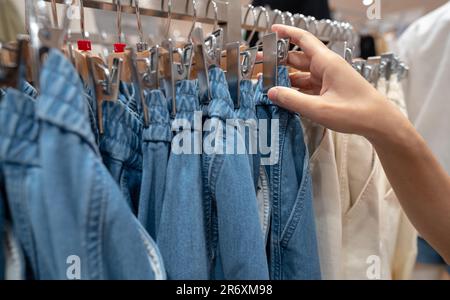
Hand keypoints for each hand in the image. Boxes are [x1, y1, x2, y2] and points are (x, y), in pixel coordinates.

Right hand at [267, 24, 407, 142]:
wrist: (379, 123)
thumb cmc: (356, 112)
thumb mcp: (319, 108)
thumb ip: (293, 100)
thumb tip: (271, 92)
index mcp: (327, 63)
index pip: (303, 40)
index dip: (287, 33)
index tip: (272, 30)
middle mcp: (327, 67)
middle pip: (298, 58)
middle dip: (279, 60)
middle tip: (259, 65)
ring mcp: (329, 79)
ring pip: (302, 73)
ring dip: (286, 77)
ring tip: (267, 83)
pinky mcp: (330, 90)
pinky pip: (308, 86)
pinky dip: (296, 89)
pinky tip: (284, 96)